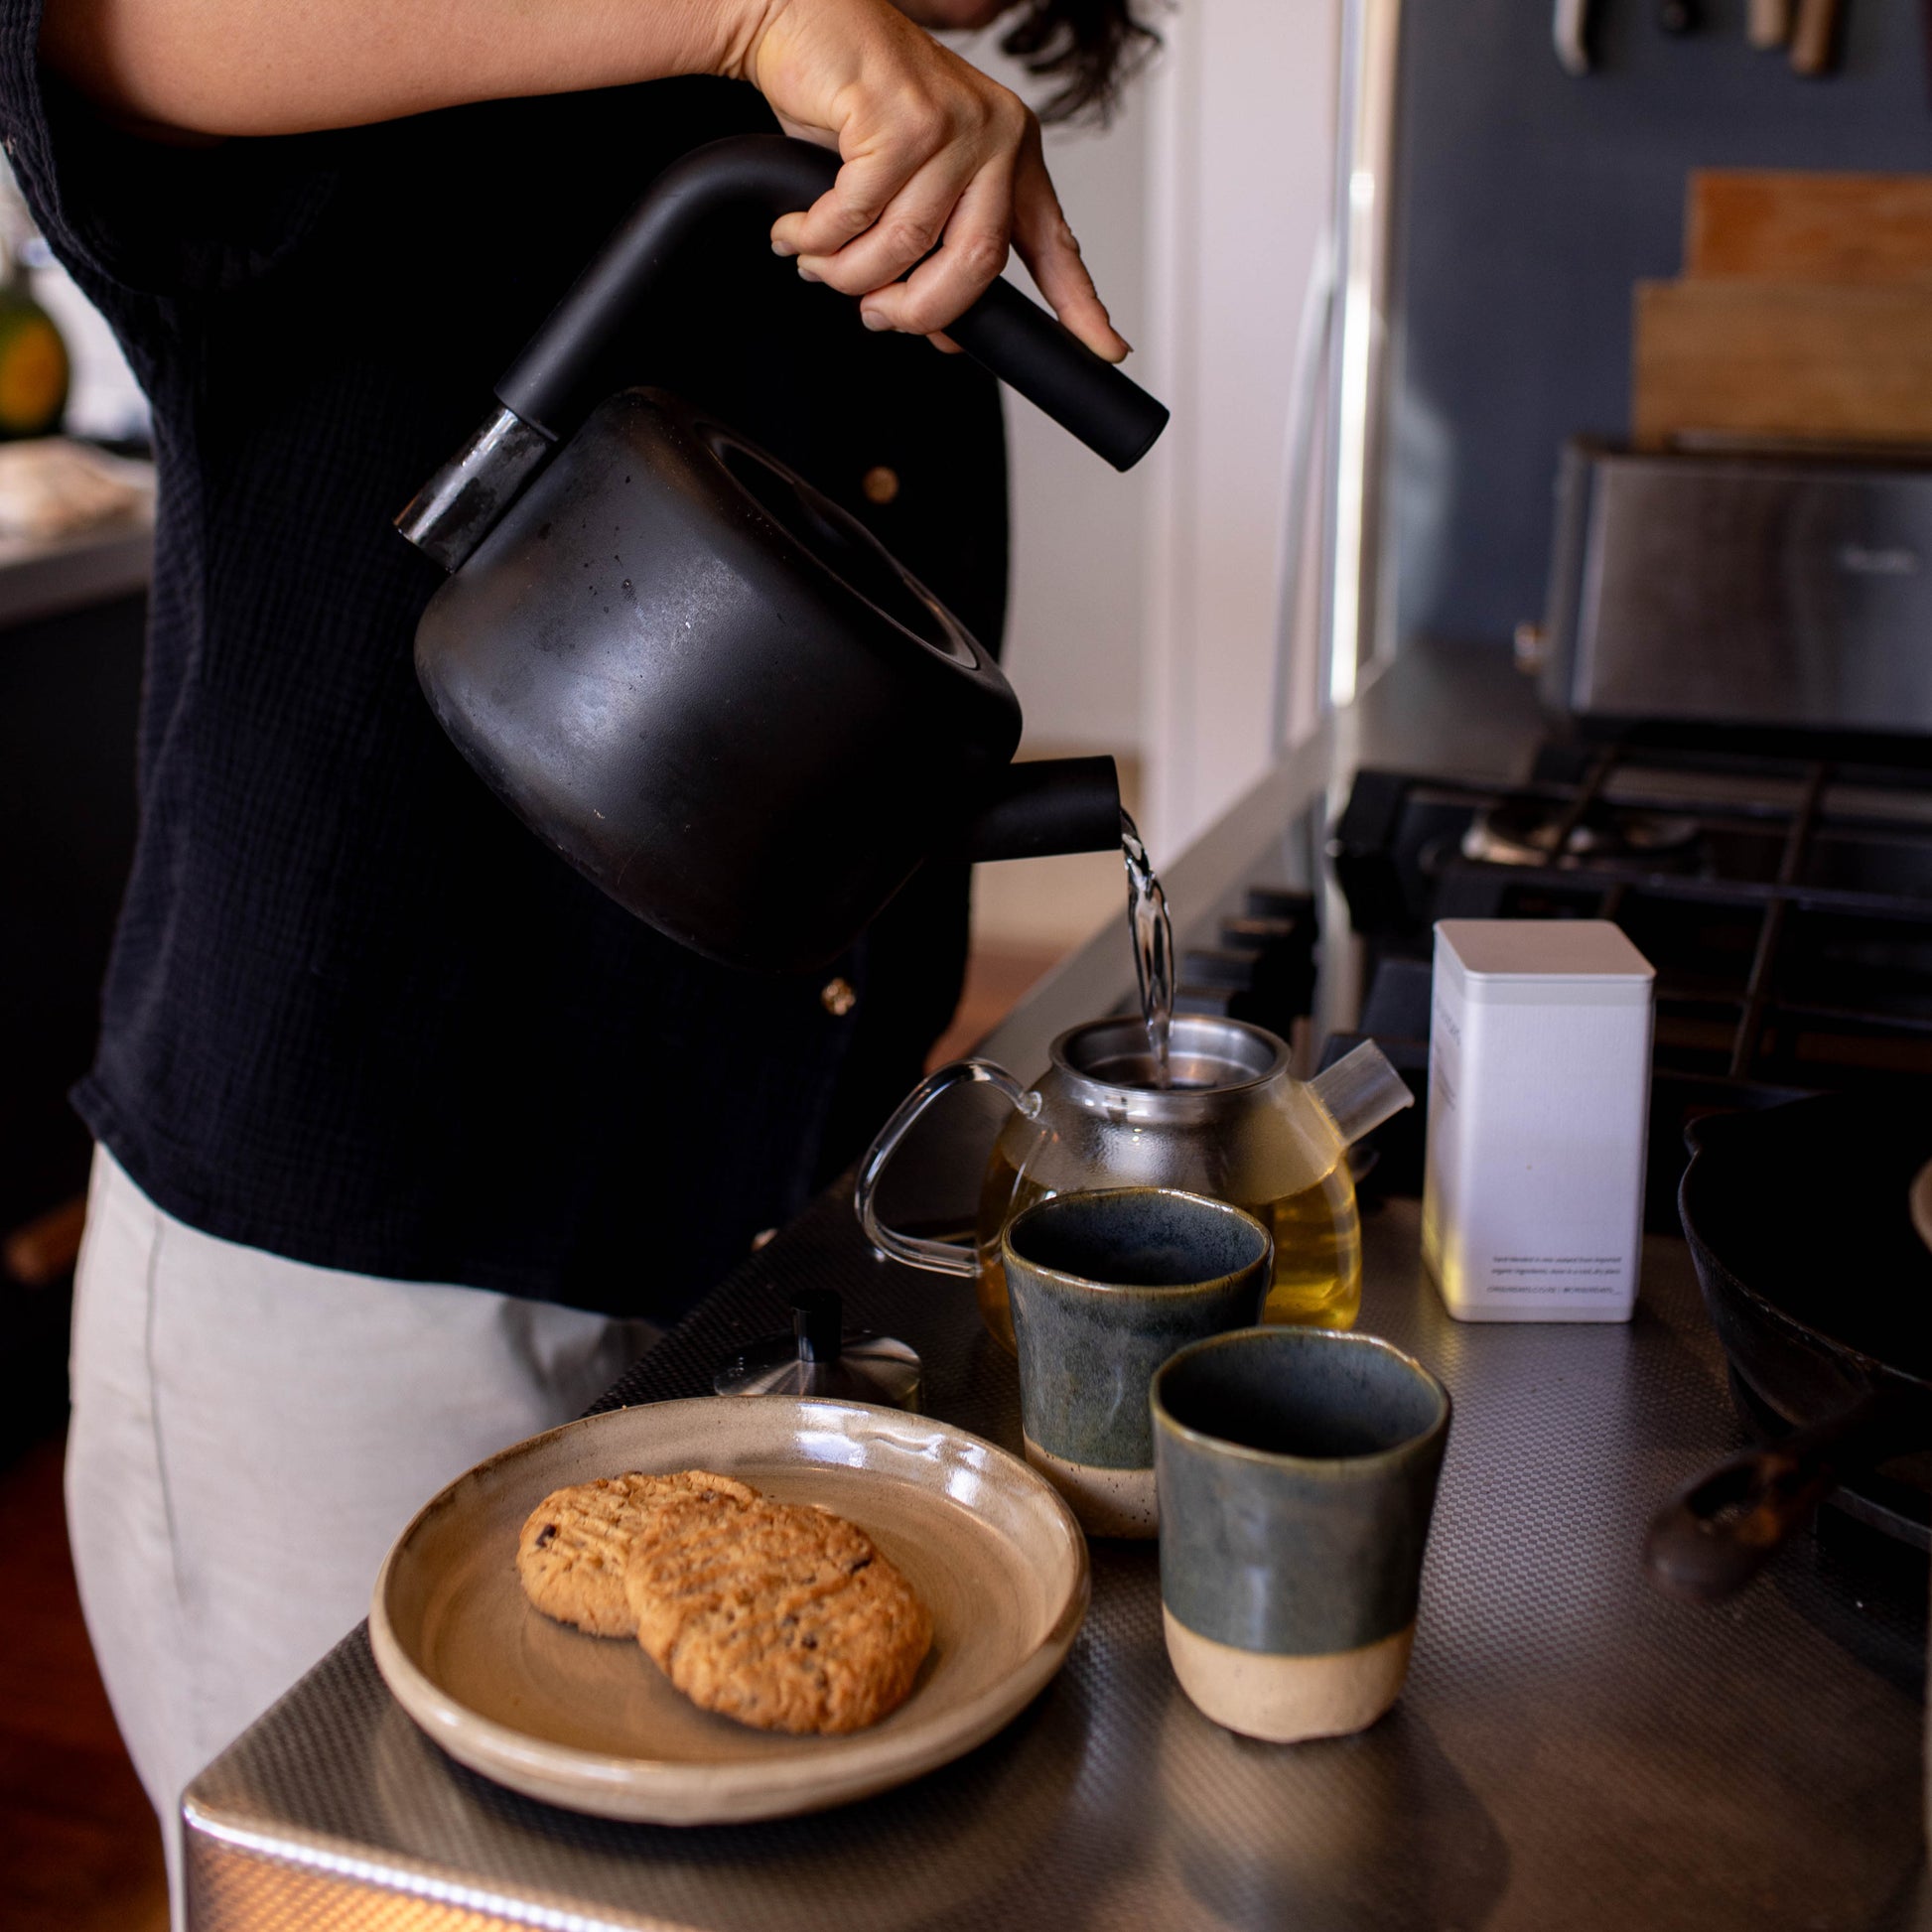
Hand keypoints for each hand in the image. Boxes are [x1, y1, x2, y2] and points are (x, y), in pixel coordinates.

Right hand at [729, 0, 1127, 360]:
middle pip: (975, 265)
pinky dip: (817, 238)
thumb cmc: (848, 99)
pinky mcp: (902, 117)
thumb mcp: (906, 184)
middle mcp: (995, 134)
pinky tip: (796, 233)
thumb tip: (938, 332)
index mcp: (1011, 151)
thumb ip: (933, 248)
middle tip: (874, 314)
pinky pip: (856, 215)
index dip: (1079, 305)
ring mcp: (954, 123)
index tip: (1108, 350)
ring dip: (849, 273)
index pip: (1053, 241)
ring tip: (817, 264)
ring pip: (908, 245)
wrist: (798, 18)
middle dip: (916, 309)